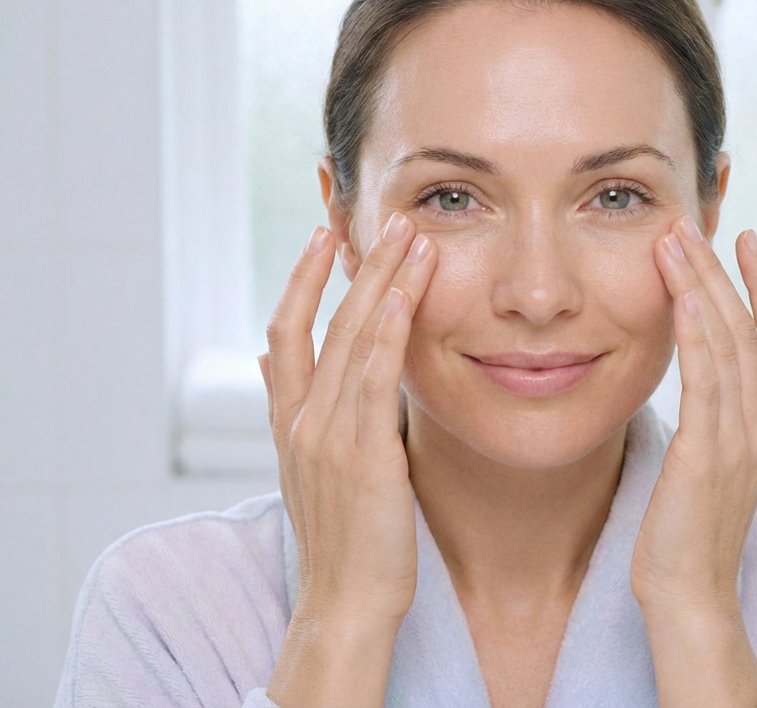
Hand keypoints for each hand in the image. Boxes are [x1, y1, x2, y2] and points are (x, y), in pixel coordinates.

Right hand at [258, 213, 436, 706]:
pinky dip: (388, 329)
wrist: (346, 602)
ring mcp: (325, 434)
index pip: (287, 333)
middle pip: (321, 322)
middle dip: (352, 266)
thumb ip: (308, 420)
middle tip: (383, 217)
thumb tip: (284, 371)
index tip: (326, 237)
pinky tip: (407, 294)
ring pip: (349, 337)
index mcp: (290, 424)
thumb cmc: (347, 543)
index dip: (302, 281)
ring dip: (381, 281)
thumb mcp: (319, 474)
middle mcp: (301, 420)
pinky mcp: (360, 452)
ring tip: (410, 235)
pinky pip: (372, 376)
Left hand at [632, 215, 756, 705]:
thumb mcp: (709, 466)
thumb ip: (711, 421)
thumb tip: (697, 386)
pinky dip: (698, 332)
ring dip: (703, 285)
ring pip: (730, 341)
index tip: (747, 240)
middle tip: (696, 222)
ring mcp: (739, 437)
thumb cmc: (689, 535)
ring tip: (676, 239)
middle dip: (724, 269)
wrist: (691, 597)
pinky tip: (680, 297)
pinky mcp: (707, 454)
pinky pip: (707, 379)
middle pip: (753, 326)